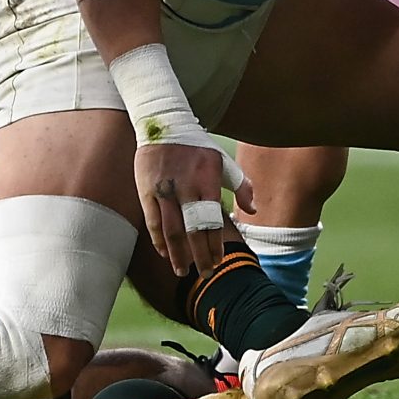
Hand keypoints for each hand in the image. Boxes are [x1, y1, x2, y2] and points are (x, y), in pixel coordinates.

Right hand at [135, 139, 256, 279]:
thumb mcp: (222, 161)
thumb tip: (252, 211)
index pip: (213, 221)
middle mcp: (185, 188)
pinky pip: (153, 221)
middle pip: (193, 230)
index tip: (218, 262)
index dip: (215, 245)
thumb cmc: (196, 146)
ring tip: (182, 271)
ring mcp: (164, 190)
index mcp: (206, 181)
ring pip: (171, 230)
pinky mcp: (146, 190)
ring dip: (177, 254)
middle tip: (205, 275)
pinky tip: (165, 252)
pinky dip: (159, 239)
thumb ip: (240, 186)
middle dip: (199, 256)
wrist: (162, 123)